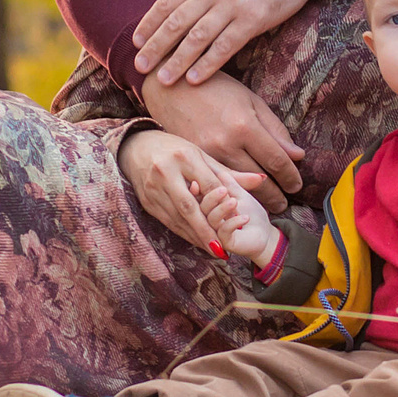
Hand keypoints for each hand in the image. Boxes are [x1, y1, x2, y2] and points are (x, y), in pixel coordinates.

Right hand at [119, 128, 261, 248]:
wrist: (136, 147)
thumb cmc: (175, 149)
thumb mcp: (202, 155)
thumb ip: (230, 173)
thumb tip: (261, 181)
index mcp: (183, 157)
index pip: (207, 184)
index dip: (222, 203)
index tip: (237, 219)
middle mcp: (166, 173)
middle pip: (188, 206)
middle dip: (205, 229)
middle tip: (222, 247)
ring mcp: (153, 189)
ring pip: (177, 218)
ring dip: (196, 236)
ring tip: (214, 249)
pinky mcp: (146, 201)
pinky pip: (168, 221)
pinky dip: (184, 233)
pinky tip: (197, 241)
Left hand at [133, 0, 312, 86]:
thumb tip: (179, 7)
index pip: (166, 3)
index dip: (149, 24)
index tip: (136, 43)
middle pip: (176, 23)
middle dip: (155, 47)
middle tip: (139, 67)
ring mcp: (232, 5)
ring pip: (197, 38)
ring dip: (177, 61)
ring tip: (163, 79)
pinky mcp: (253, 19)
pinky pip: (225, 46)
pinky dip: (207, 64)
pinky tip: (194, 79)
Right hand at [141, 72, 304, 211]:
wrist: (171, 86)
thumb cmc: (215, 89)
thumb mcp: (250, 101)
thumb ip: (274, 129)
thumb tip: (297, 155)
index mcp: (244, 126)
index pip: (276, 161)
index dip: (290, 176)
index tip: (296, 185)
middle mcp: (226, 144)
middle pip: (258, 180)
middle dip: (276, 195)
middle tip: (285, 203)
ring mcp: (206, 155)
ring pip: (237, 188)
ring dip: (255, 200)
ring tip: (267, 206)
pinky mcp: (192, 162)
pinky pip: (216, 186)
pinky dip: (230, 196)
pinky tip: (240, 201)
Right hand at [199, 180, 278, 265]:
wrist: (265, 234)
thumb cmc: (251, 212)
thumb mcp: (240, 193)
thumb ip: (231, 183)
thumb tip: (220, 171)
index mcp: (208, 206)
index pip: (197, 196)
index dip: (198, 189)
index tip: (200, 181)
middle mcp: (207, 221)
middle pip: (198, 208)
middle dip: (210, 198)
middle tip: (222, 190)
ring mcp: (214, 233)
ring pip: (210, 220)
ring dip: (222, 209)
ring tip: (234, 202)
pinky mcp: (225, 244)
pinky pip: (223, 232)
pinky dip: (233, 222)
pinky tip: (245, 218)